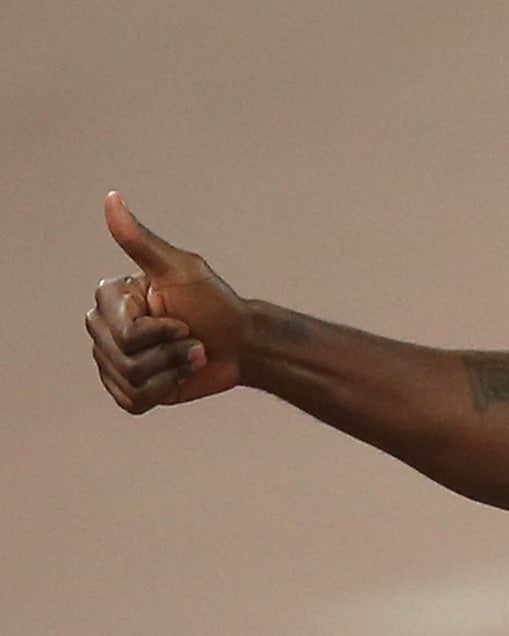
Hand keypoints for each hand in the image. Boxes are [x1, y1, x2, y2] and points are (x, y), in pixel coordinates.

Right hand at [86, 192, 248, 411]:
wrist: (241, 344)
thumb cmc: (214, 304)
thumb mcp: (180, 270)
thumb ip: (140, 240)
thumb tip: (111, 199)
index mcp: (111, 299)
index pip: (124, 334)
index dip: (161, 333)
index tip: (183, 320)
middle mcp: (104, 328)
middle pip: (124, 360)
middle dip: (170, 353)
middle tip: (192, 340)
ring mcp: (115, 360)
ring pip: (130, 382)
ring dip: (172, 371)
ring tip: (190, 356)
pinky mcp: (131, 389)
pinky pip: (133, 401)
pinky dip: (163, 390)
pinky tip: (180, 375)